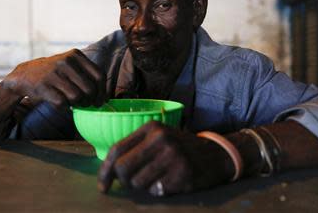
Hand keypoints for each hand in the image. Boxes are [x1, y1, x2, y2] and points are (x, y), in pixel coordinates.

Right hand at [2, 49, 106, 108]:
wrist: (24, 75)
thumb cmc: (55, 73)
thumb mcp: (70, 64)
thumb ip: (87, 74)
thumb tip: (104, 95)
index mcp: (76, 55)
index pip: (99, 75)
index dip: (103, 91)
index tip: (101, 100)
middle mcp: (66, 61)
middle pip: (90, 89)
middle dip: (91, 100)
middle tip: (88, 104)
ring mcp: (54, 73)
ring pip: (77, 97)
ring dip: (78, 104)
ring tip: (75, 103)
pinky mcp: (43, 86)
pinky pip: (63, 103)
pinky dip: (65, 107)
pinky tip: (62, 103)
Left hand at [97, 121, 233, 195]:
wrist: (214, 155)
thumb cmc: (179, 148)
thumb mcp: (158, 138)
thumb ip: (135, 148)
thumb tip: (108, 171)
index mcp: (151, 127)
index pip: (117, 149)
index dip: (105, 170)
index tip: (102, 185)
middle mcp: (161, 139)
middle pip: (123, 168)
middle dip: (122, 181)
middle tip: (130, 184)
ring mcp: (173, 156)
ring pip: (137, 183)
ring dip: (142, 187)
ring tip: (155, 179)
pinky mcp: (182, 174)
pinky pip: (155, 191)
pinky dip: (158, 190)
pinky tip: (169, 181)